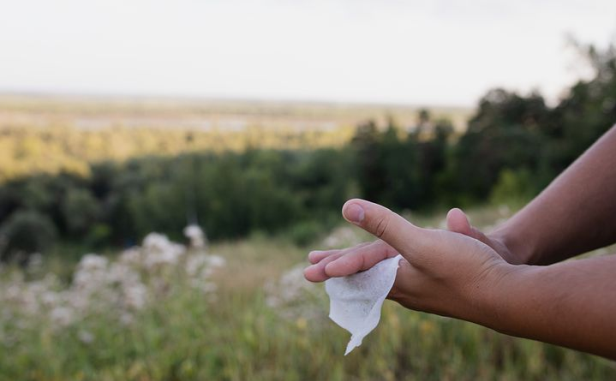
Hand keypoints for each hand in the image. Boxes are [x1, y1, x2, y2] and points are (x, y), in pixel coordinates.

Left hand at [305, 199, 516, 323]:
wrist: (509, 295)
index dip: (335, 264)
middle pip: (368, 277)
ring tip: (358, 269)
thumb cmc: (465, 269)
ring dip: (368, 270)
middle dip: (345, 269)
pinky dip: (394, 272)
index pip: (358, 270)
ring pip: (388, 279)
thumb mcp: (419, 242)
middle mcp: (407, 290)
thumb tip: (347, 208)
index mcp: (396, 280)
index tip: (312, 267)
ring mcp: (426, 291)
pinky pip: (409, 279)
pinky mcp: (444, 286)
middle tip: (323, 269)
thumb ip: (384, 225)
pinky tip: (401, 273)